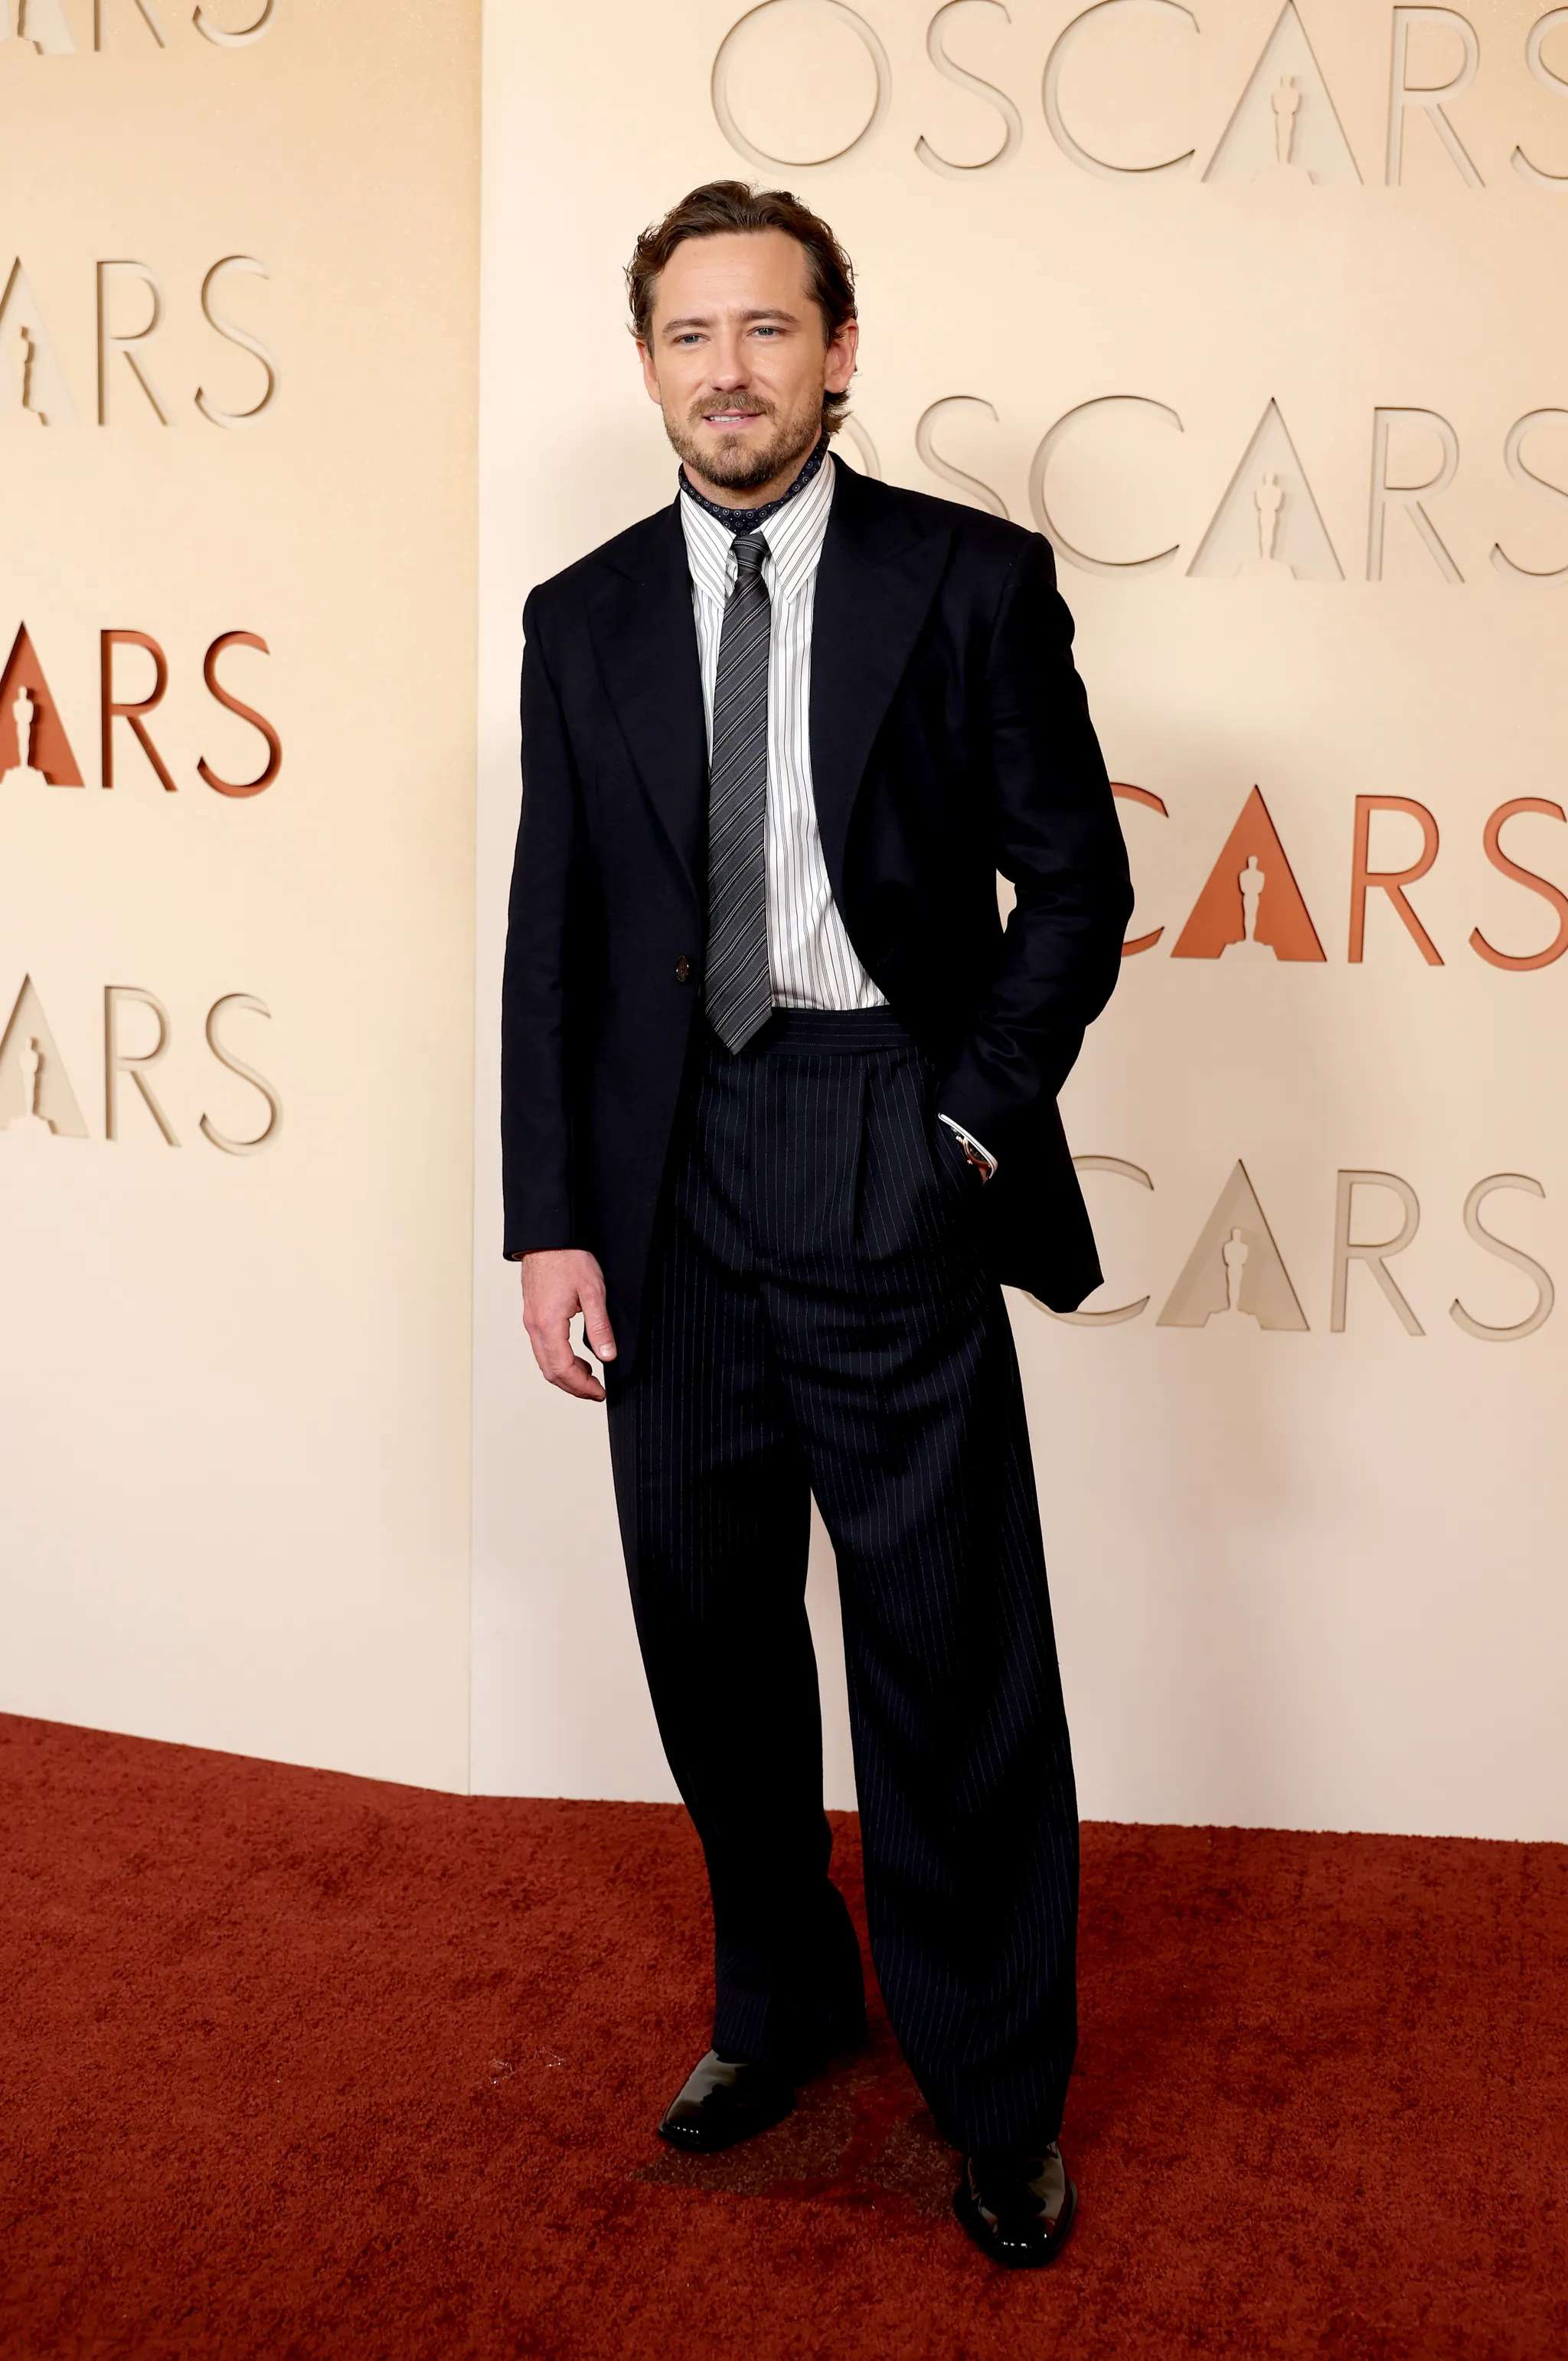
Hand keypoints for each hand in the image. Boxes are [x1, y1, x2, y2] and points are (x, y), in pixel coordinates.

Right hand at [519, 1247, 616, 1399]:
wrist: (547, 1237)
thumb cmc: (569, 1258)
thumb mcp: (593, 1291)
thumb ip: (600, 1326)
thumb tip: (607, 1356)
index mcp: (548, 1324)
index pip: (563, 1369)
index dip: (582, 1386)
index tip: (600, 1392)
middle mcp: (535, 1327)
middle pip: (550, 1371)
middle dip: (574, 1387)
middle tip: (596, 1392)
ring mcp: (531, 1322)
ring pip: (544, 1362)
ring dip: (566, 1375)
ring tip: (590, 1377)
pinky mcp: (533, 1316)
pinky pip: (542, 1349)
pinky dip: (558, 1361)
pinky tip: (576, 1359)